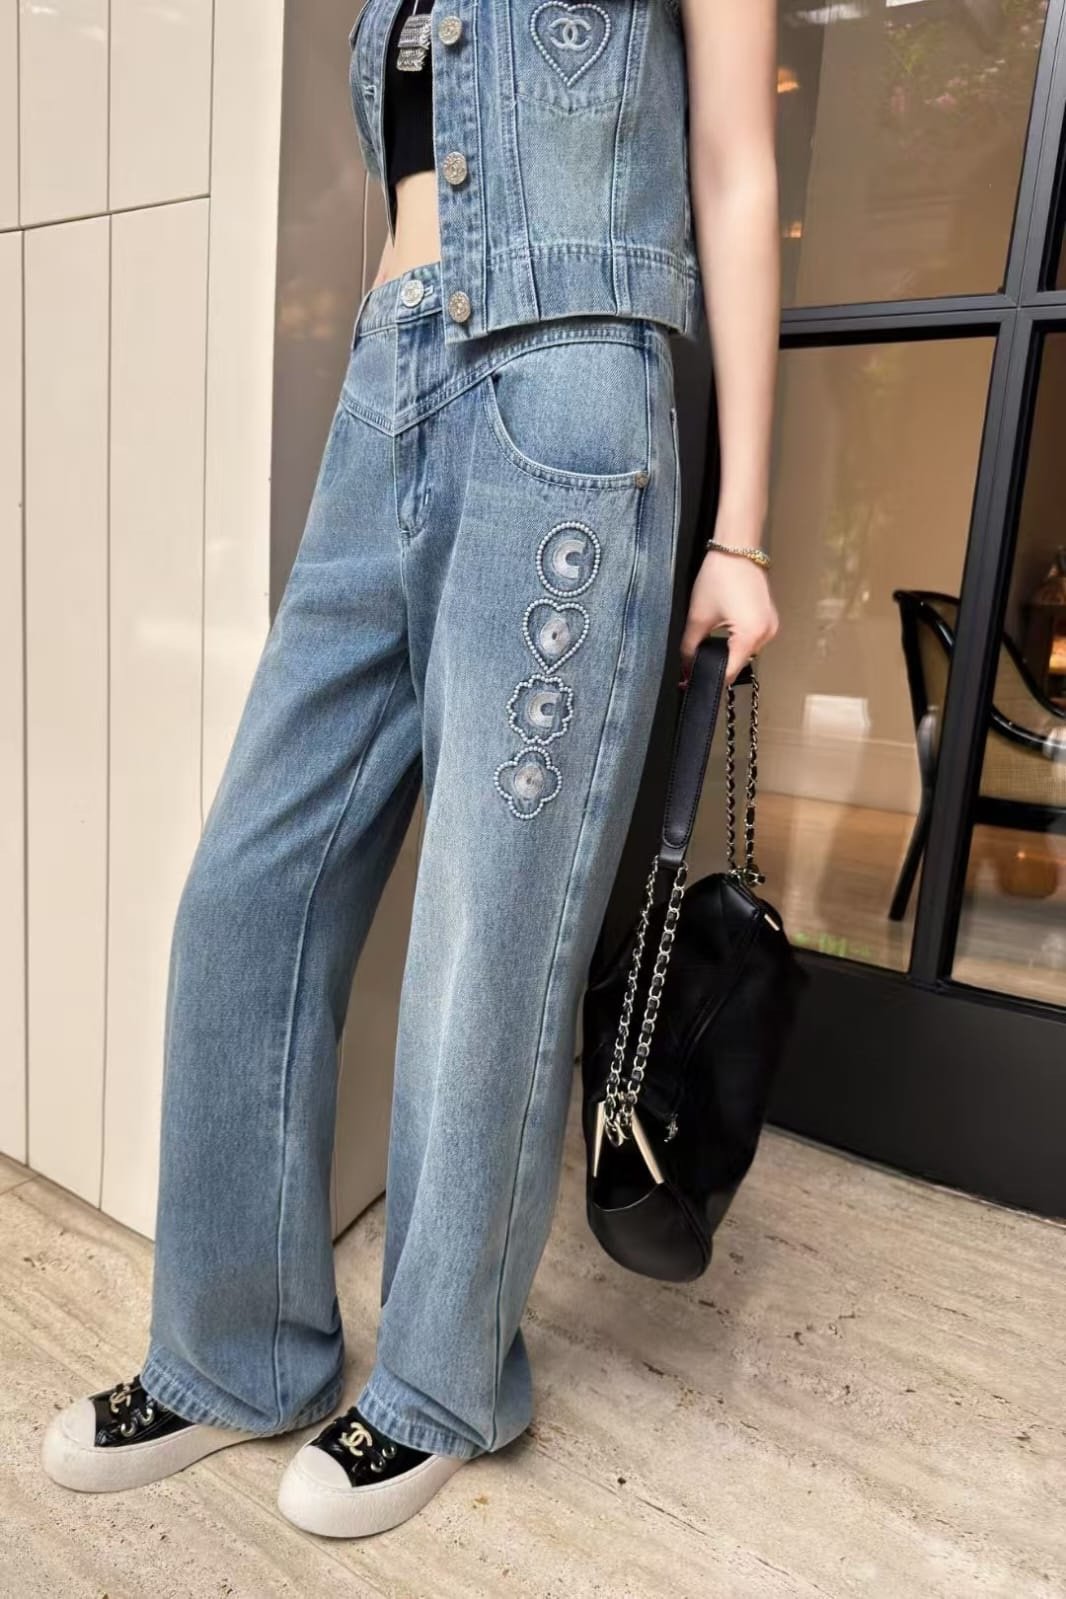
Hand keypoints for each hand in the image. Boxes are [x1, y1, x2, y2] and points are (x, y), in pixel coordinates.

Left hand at [680, 537, 778, 685]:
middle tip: (693, 665)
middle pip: (738, 663)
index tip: (691, 682)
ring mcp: (771, 625)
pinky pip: (752, 638)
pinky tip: (723, 633)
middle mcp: (766, 634)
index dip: (709, 678)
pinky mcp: (769, 618)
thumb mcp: (699, 616)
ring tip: (708, 648)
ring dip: (728, 652)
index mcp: (751, 635)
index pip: (729, 671)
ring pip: (745, 651)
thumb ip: (689, 647)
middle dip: (717, 664)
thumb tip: (685, 667)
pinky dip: (737, 640)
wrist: (737, 548)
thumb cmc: (720, 575)